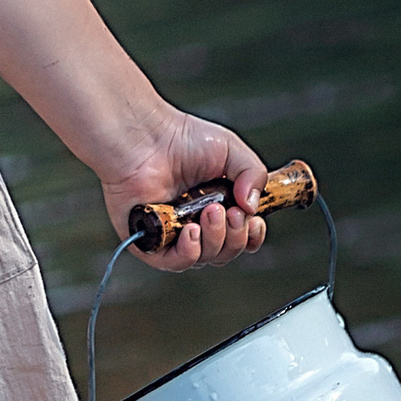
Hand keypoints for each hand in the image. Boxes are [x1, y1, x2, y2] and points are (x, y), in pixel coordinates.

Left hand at [104, 116, 271, 269]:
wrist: (145, 138)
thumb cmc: (181, 139)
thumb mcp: (232, 151)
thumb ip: (253, 174)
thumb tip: (253, 207)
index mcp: (217, 206)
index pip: (241, 237)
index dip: (251, 236)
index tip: (254, 222)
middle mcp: (195, 222)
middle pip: (227, 251)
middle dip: (235, 235)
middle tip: (228, 211)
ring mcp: (172, 233)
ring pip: (205, 257)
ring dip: (214, 239)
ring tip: (209, 211)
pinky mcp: (149, 240)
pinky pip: (173, 262)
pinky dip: (188, 253)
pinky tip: (191, 231)